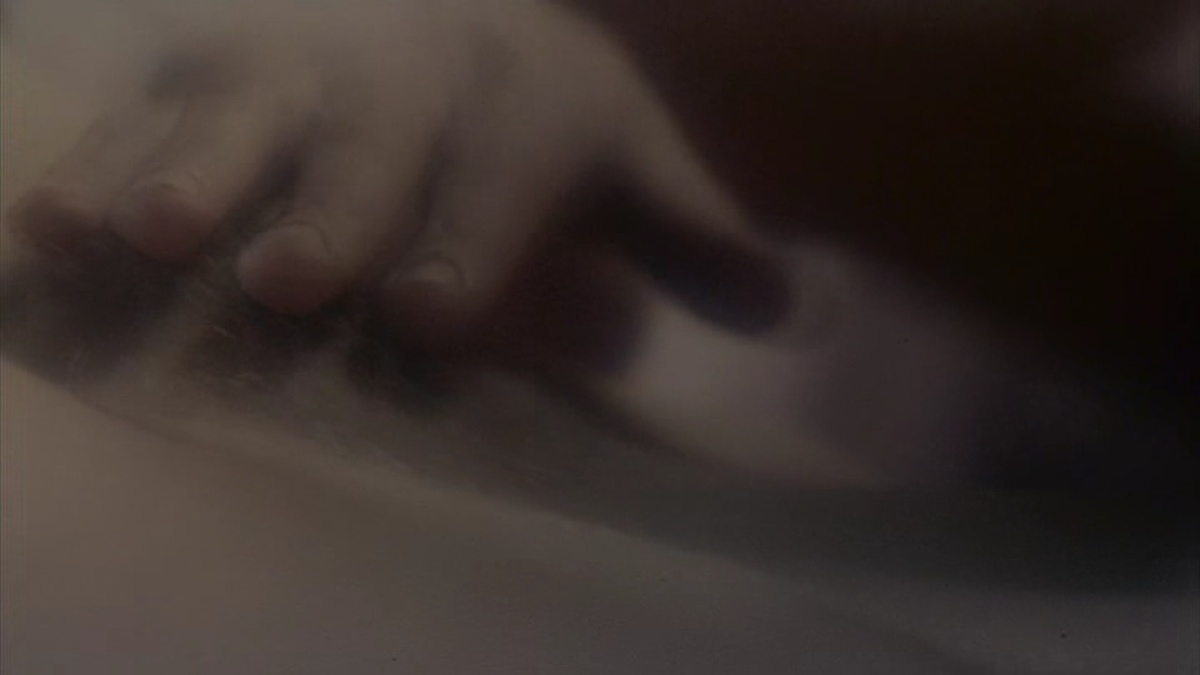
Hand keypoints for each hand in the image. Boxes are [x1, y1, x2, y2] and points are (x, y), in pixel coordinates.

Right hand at [7, 0, 788, 366]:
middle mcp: (407, 74)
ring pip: (237, 112)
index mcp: (522, 97)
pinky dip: (97, 163)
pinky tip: (53, 225)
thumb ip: (691, 234)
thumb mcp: (627, 158)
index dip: (467, 244)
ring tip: (144, 228)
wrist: (449, 4)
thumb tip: (786, 308)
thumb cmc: (538, 115)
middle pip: (368, 143)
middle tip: (287, 273)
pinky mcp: (204, 67)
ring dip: (190, 167)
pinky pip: (141, 112)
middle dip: (328, 206)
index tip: (424, 315)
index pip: (501, 176)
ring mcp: (295, 64)